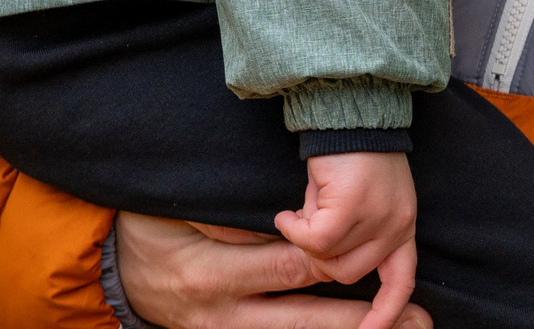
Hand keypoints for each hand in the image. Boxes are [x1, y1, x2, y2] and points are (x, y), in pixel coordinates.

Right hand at [114, 213, 431, 328]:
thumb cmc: (150, 235)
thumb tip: (274, 222)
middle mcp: (227, 316)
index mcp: (214, 278)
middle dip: (359, 318)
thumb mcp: (179, 215)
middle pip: (304, 318)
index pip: (287, 270)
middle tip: (416, 317)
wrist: (116, 279)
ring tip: (410, 327)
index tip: (376, 256)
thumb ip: (227, 220)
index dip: (331, 261)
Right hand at [276, 152, 418, 328]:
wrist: (349, 110)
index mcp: (402, 225)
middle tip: (304, 230)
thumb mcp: (360, 200)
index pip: (402, 280)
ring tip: (304, 208)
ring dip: (305, 237)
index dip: (387, 312)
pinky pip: (313, 239)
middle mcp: (398, 223)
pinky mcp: (355, 206)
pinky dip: (293, 227)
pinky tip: (287, 212)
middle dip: (319, 258)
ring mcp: (379, 215)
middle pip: (348, 274)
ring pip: (327, 259)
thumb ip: (353, 235)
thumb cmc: (348, 154)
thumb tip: (328, 270)